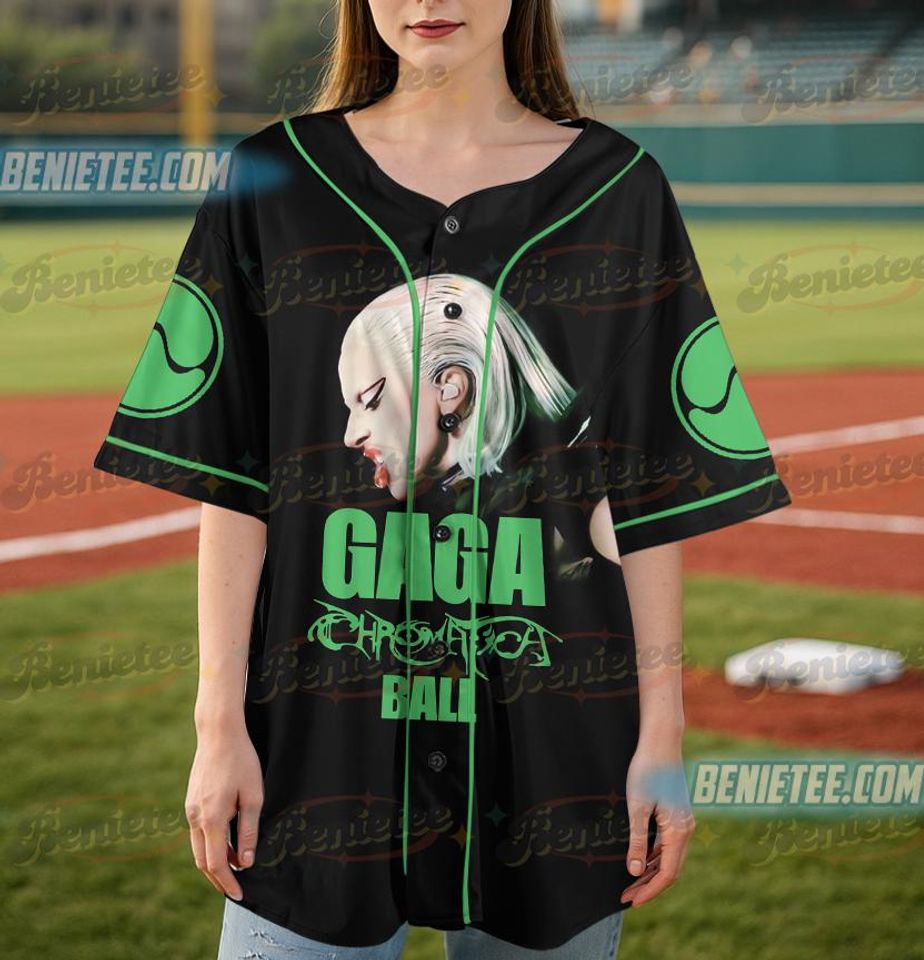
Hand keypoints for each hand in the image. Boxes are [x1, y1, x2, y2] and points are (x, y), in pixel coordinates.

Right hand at [185, 724, 263, 899]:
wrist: (218, 734)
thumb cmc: (241, 762)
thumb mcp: (253, 796)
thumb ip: (249, 830)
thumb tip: (245, 862)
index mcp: (211, 818)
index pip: (216, 864)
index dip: (228, 883)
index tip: (240, 895)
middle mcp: (195, 818)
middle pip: (203, 861)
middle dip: (219, 879)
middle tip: (236, 889)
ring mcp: (190, 810)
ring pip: (198, 848)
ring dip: (214, 862)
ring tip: (235, 868)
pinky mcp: (191, 802)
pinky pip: (198, 833)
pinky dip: (210, 845)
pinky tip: (226, 844)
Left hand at [620, 745, 694, 907]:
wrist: (661, 742)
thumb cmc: (647, 771)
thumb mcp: (637, 807)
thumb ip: (636, 841)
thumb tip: (633, 872)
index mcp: (678, 831)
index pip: (666, 874)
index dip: (649, 891)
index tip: (631, 901)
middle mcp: (686, 830)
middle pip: (670, 870)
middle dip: (649, 886)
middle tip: (626, 897)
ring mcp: (684, 822)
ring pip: (669, 858)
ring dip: (651, 873)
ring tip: (629, 883)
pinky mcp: (677, 815)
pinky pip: (668, 845)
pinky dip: (654, 857)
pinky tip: (639, 861)